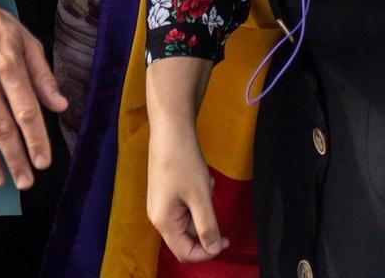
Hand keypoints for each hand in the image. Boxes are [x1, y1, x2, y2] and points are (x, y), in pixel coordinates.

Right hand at [148, 123, 227, 261]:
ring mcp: (161, 205)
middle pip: (186, 238)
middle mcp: (158, 218)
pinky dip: (198, 197)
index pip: (185, 253)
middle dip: (205, 223)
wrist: (170, 131)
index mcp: (163, 222)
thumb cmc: (184, 163)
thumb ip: (207, 226)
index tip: (225, 239)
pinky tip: (200, 178)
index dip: (207, 252)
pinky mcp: (165, 194)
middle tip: (213, 202)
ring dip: (203, 207)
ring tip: (205, 184)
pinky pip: (186, 206)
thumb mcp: (200, 197)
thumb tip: (214, 250)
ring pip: (189, 219)